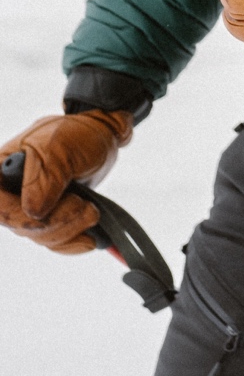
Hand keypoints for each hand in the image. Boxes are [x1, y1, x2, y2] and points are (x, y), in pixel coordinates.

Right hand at [0, 109, 132, 253]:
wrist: (101, 135)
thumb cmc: (76, 133)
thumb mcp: (59, 146)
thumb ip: (43, 178)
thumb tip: (32, 211)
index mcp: (2, 169)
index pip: (0, 207)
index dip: (20, 217)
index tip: (47, 211)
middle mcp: (11, 192)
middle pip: (23, 227)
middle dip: (58, 221)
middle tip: (84, 205)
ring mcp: (30, 207)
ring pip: (41, 237)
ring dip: (71, 229)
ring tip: (92, 211)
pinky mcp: (50, 217)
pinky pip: (56, 242)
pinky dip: (73, 243)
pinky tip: (89, 238)